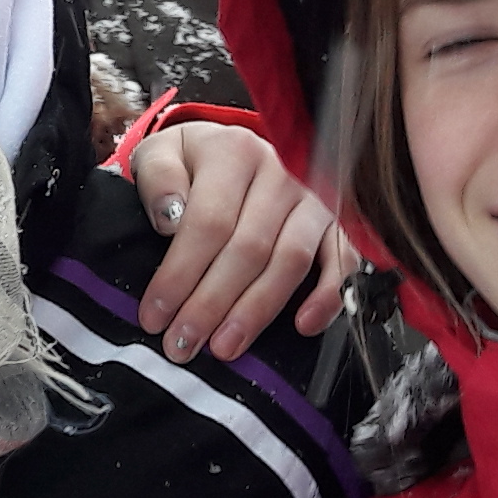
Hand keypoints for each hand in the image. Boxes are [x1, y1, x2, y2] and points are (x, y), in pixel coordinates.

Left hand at [127, 121, 352, 363]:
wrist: (230, 150)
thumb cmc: (192, 162)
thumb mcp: (160, 155)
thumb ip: (157, 179)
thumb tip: (168, 219)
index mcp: (234, 152)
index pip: (209, 222)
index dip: (180, 274)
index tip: (155, 315)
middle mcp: (280, 170)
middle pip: (249, 248)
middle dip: (212, 304)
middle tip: (184, 345)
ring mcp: (313, 197)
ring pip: (291, 260)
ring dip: (257, 310)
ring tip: (225, 347)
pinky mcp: (336, 221)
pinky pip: (342, 260)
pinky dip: (327, 296)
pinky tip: (304, 326)